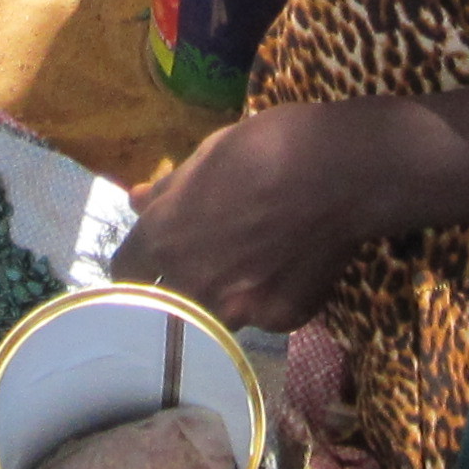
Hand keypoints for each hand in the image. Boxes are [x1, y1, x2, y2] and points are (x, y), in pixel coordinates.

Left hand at [118, 101, 406, 332]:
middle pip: (166, 304)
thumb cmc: (267, 148)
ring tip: (250, 265)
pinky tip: (287, 268)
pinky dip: (267, 297)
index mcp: (164, 239)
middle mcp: (191, 284)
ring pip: (213, 316)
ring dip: (221, 297)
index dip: (137, 264)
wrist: (342, 173)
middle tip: (205, 263)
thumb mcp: (207, 156)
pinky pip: (262, 315)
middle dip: (177, 288)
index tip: (151, 258)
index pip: (125, 272)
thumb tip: (136, 202)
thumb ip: (168, 190)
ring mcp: (237, 309)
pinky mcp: (280, 319)